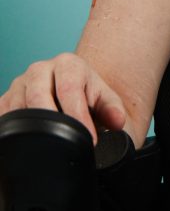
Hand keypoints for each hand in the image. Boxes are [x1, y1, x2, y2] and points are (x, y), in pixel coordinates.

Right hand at [0, 53, 126, 143]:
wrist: (73, 94)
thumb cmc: (89, 98)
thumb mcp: (105, 101)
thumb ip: (113, 110)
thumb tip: (118, 121)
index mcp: (67, 64)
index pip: (69, 89)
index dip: (78, 117)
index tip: (88, 139)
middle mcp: (40, 70)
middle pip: (37, 96)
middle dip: (52, 124)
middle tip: (65, 145)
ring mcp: (19, 85)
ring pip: (17, 108)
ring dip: (31, 129)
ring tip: (48, 145)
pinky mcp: (5, 100)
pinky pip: (3, 116)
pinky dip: (11, 132)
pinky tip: (25, 143)